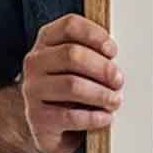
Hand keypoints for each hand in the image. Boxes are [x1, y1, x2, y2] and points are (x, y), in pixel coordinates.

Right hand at [19, 13, 121, 152]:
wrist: (49, 126)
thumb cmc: (71, 91)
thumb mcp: (79, 67)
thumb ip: (93, 55)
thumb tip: (116, 61)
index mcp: (47, 42)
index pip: (70, 26)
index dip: (95, 35)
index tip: (112, 51)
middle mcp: (35, 62)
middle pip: (72, 55)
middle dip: (103, 68)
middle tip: (119, 81)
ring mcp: (33, 89)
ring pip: (72, 85)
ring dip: (101, 94)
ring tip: (115, 101)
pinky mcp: (37, 118)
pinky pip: (71, 116)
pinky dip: (94, 117)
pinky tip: (105, 118)